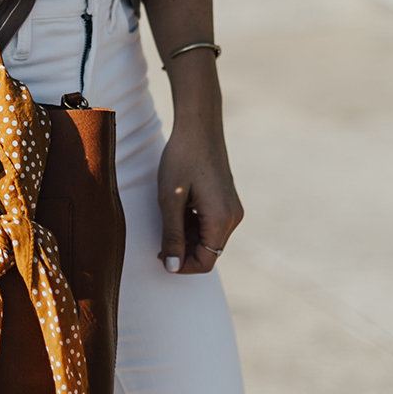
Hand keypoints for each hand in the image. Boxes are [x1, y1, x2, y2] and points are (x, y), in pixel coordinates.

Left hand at [156, 121, 243, 273]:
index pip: (206, 261)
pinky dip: (192, 224)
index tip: (160, 256)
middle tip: (159, 237)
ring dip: (186, 237)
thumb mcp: (170, 200)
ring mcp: (232, 209)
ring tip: (167, 216)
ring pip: (208, 238)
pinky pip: (210, 224)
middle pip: (208, 251)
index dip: (181, 265)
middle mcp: (233, 217)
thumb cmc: (181, 159)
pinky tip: (178, 208)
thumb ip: (172, 236)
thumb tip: (172, 267)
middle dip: (183, 251)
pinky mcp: (226, 200)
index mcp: (221, 219)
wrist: (199, 126)